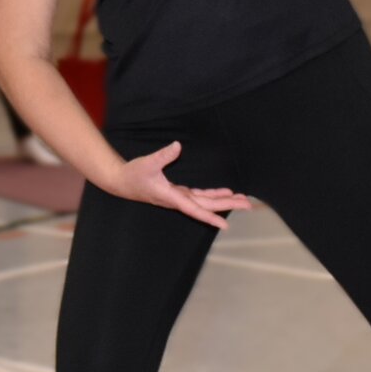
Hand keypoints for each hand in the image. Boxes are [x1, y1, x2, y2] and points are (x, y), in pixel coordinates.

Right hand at [106, 141, 251, 229]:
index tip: (226, 224)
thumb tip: (178, 146)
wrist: (121, 181)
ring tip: (242, 199)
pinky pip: (199, 196)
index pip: (195, 209)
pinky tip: (225, 193)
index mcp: (171, 197)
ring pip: (205, 202)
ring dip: (224, 201)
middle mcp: (178, 200)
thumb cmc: (133, 174)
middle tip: (248, 205)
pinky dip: (212, 195)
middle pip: (207, 206)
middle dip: (228, 205)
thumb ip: (163, 155)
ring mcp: (179, 197)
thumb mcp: (147, 163)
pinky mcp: (178, 193)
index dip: (210, 217)